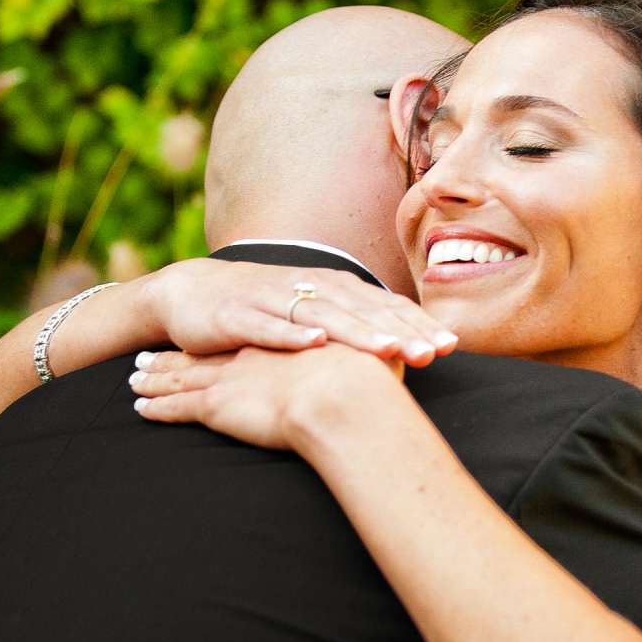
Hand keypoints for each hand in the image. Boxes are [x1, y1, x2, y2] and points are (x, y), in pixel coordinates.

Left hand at [130, 344, 402, 451]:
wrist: (344, 399)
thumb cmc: (367, 388)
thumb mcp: (377, 370)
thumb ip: (380, 366)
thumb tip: (409, 363)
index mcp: (287, 343)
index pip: (253, 337)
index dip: (231, 338)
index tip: (213, 335)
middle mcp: (255, 353)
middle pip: (211, 351)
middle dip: (179, 354)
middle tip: (151, 353)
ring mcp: (234, 375)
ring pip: (184, 374)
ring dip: (158, 376)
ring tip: (132, 377)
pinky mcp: (218, 404)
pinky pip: (178, 405)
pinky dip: (157, 405)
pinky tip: (137, 408)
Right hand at [151, 260, 457, 365]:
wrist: (192, 293)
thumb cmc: (262, 310)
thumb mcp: (311, 315)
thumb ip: (352, 328)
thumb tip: (403, 353)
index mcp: (331, 289)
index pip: (382, 305)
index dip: (416, 323)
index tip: (450, 345)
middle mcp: (308, 288)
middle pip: (361, 310)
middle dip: (400, 330)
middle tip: (435, 351)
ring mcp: (272, 300)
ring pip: (322, 317)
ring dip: (358, 332)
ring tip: (390, 349)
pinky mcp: (238, 316)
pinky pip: (268, 327)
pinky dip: (291, 335)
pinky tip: (315, 344)